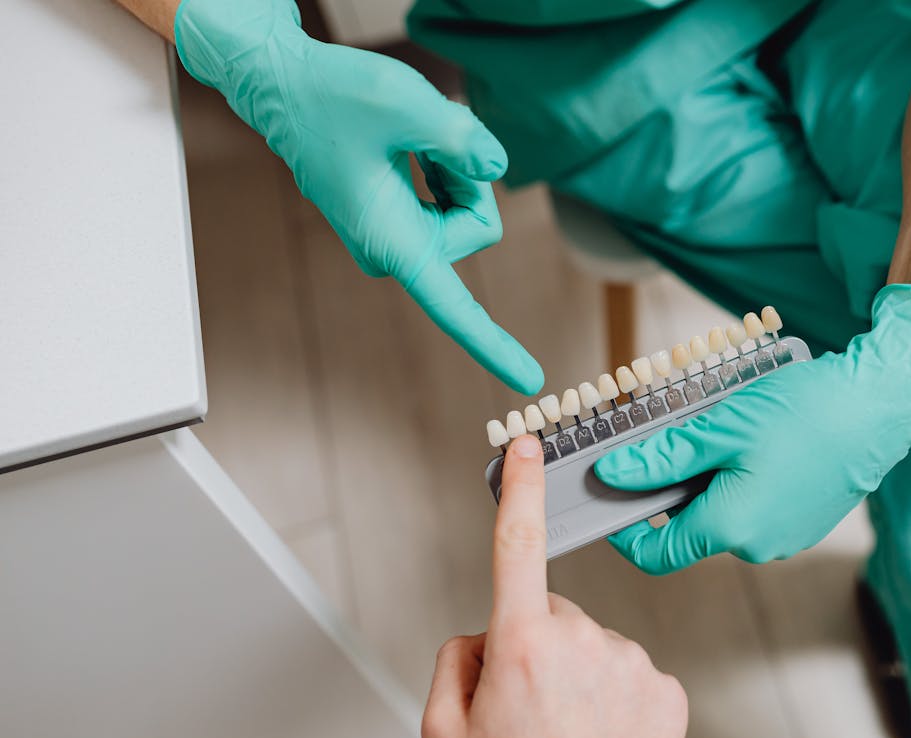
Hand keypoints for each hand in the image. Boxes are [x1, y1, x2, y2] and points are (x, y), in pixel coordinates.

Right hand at [174, 0, 541, 393]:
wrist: (283, 87)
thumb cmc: (332, 95)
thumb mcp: (406, 103)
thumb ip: (462, 137)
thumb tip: (495, 167)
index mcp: (393, 242)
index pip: (454, 308)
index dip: (495, 345)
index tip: (531, 380)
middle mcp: (394, 250)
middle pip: (479, 227)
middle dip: (467, 178)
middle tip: (425, 137)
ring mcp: (396, 238)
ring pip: (468, 210)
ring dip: (453, 165)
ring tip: (408, 137)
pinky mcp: (398, 222)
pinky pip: (451, 199)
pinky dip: (444, 164)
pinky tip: (410, 142)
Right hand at [421, 435, 686, 737]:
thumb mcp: (442, 732)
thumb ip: (454, 659)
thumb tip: (487, 632)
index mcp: (522, 645)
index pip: (518, 546)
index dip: (521, 489)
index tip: (529, 446)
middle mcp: (584, 642)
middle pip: (552, 613)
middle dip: (536, 646)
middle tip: (530, 714)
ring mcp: (634, 664)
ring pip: (593, 645)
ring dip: (578, 676)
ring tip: (569, 737)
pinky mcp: (669, 689)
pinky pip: (630, 672)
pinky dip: (615, 696)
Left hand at [594, 285, 910, 572]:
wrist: (881, 404)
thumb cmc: (807, 412)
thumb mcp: (719, 428)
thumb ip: (661, 458)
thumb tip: (613, 474)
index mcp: (732, 528)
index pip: (656, 554)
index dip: (625, 531)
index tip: (611, 495)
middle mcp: (759, 545)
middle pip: (689, 528)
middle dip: (671, 489)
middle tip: (670, 438)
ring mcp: (786, 536)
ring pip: (723, 514)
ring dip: (708, 480)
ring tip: (720, 429)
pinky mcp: (805, 520)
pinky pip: (755, 507)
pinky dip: (740, 480)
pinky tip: (754, 440)